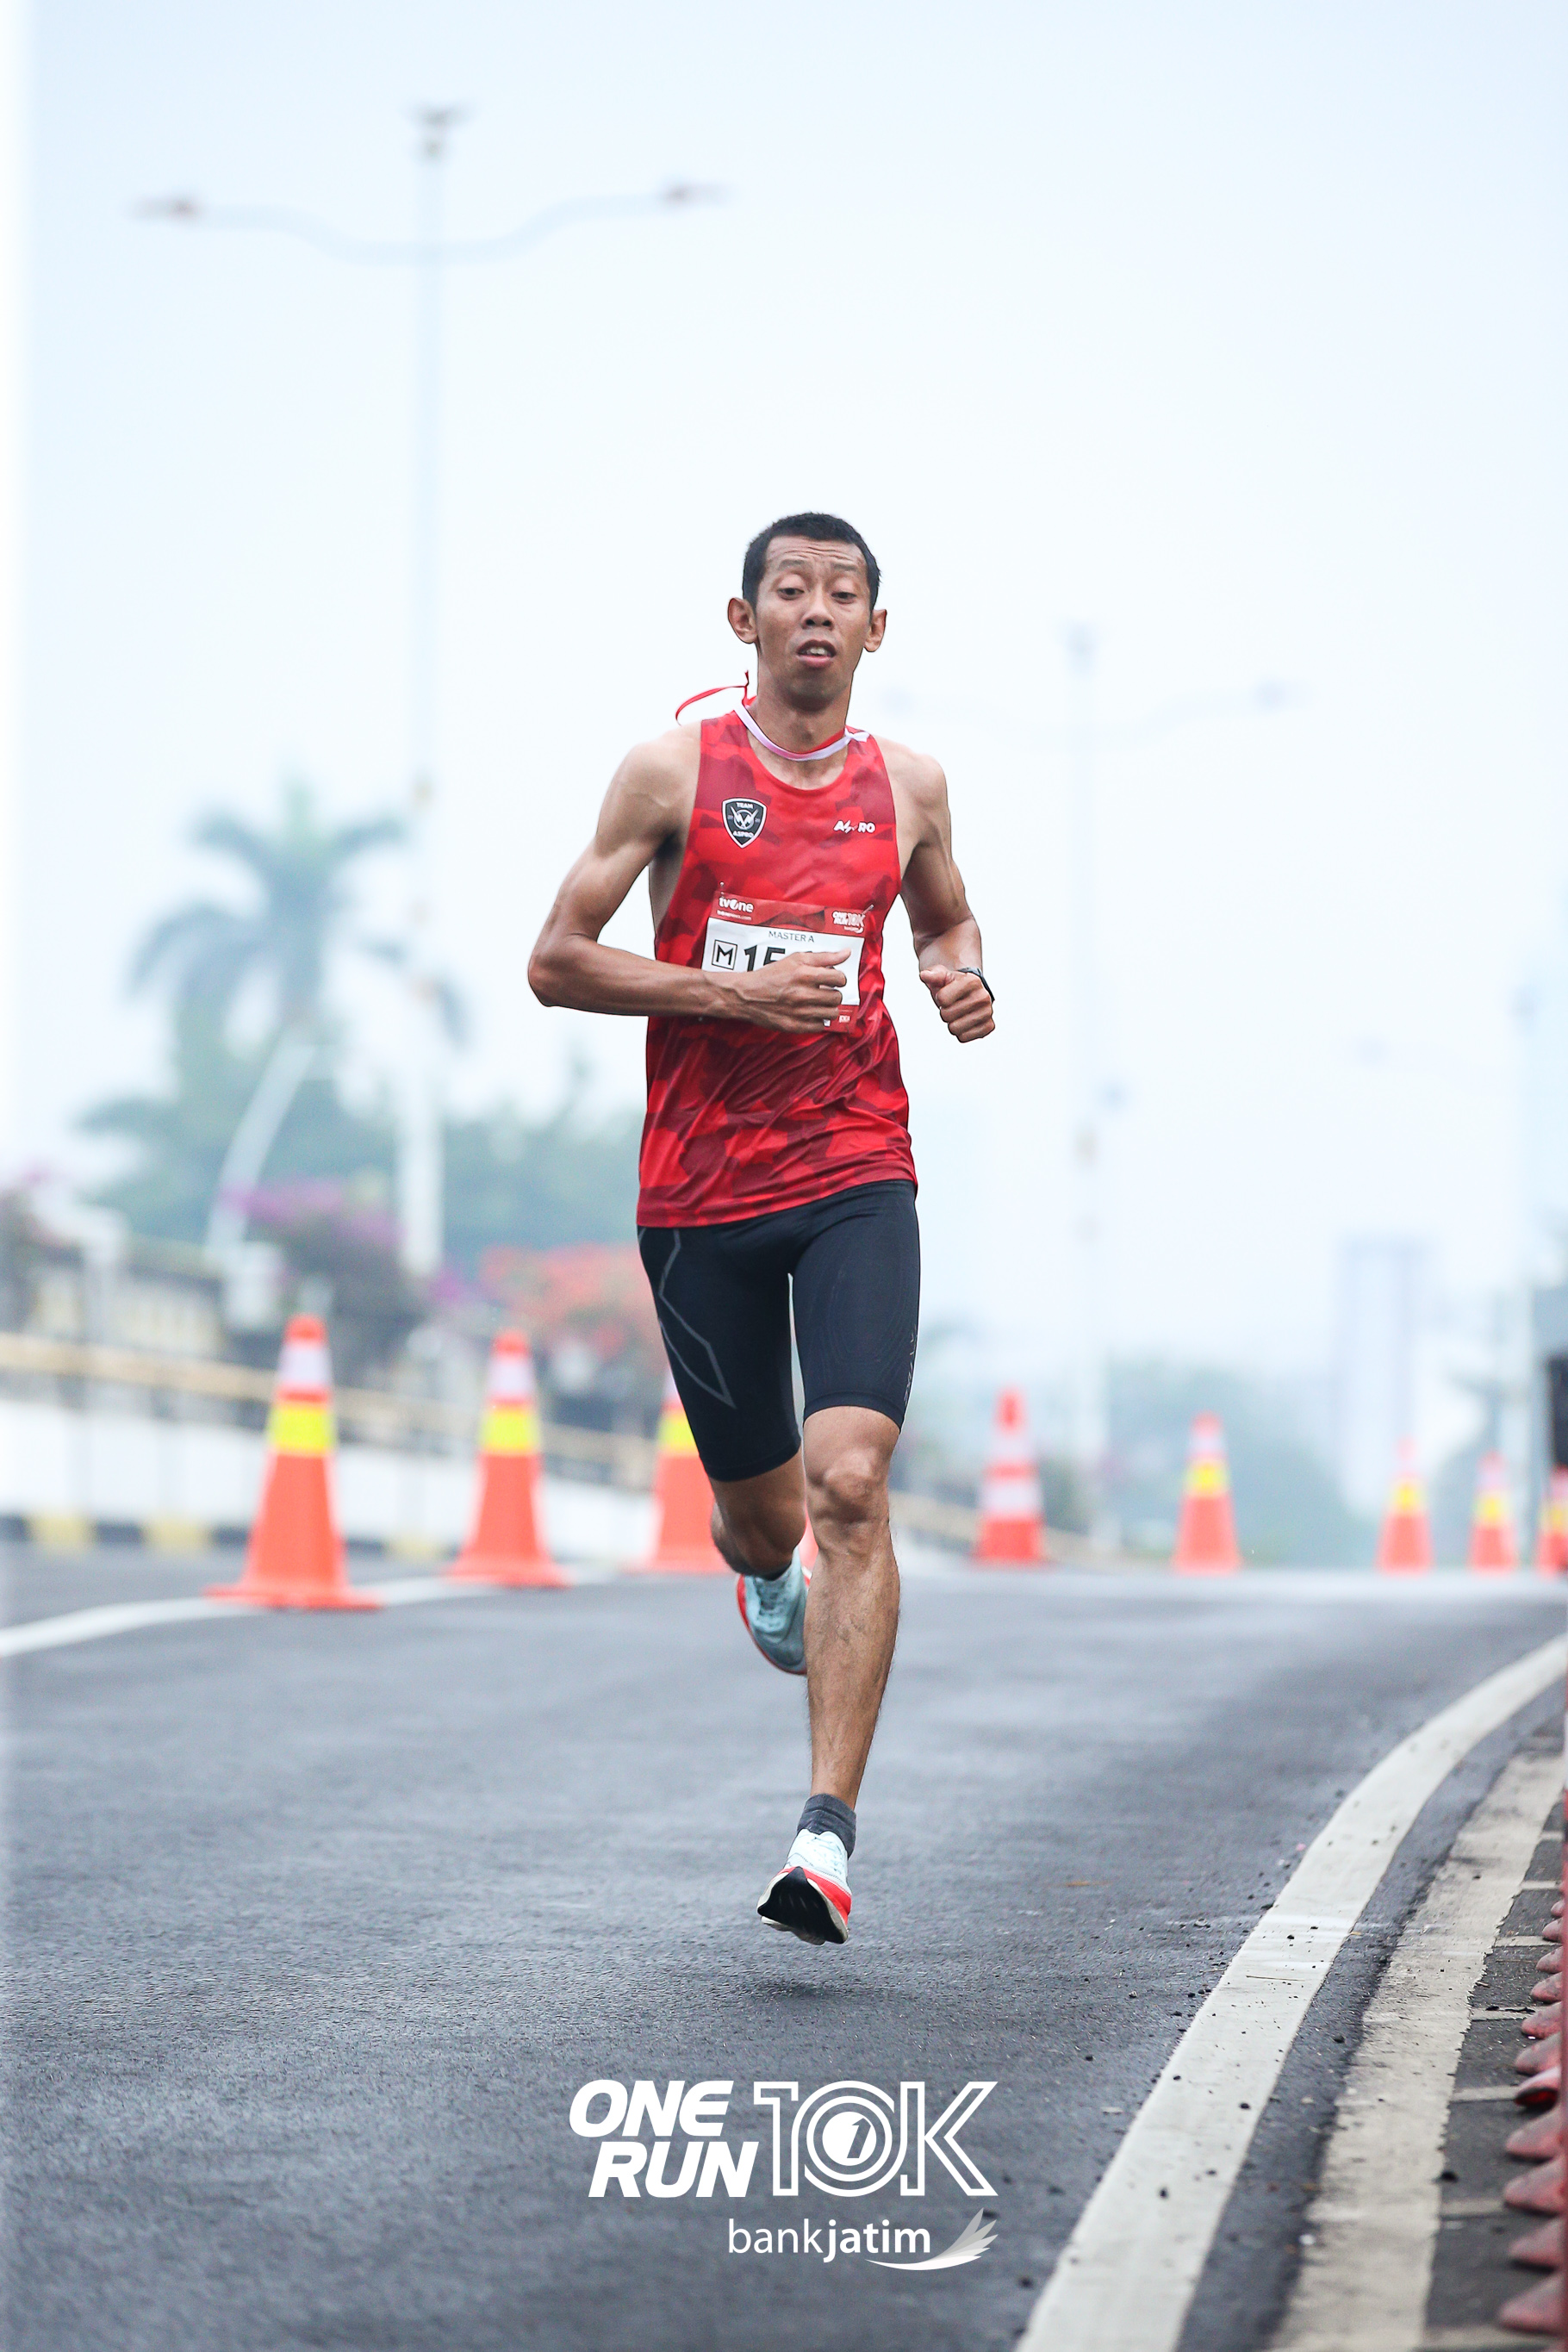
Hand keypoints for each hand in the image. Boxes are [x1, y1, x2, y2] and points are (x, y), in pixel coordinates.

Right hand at [727, 948, 848, 1032]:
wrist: (746, 995)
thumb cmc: (770, 975)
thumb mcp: (795, 959)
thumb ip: (823, 956)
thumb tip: (846, 953)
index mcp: (805, 975)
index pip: (840, 978)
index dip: (839, 978)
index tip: (833, 979)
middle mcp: (803, 994)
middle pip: (837, 997)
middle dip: (834, 993)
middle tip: (825, 991)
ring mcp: (800, 1012)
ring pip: (832, 1013)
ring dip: (828, 1007)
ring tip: (819, 1002)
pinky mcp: (795, 1026)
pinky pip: (820, 1026)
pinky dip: (818, 1020)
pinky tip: (810, 1013)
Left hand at [920, 964, 994, 1041]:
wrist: (970, 994)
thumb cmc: (954, 985)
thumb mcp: (942, 976)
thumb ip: (932, 975)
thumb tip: (924, 975)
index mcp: (972, 981)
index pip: (942, 999)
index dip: (940, 998)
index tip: (947, 994)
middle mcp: (983, 996)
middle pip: (946, 1015)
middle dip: (944, 1012)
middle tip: (952, 1006)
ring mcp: (987, 1012)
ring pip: (954, 1029)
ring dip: (952, 1023)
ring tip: (959, 1014)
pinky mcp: (989, 1026)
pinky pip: (963, 1037)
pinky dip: (960, 1032)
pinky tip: (965, 1022)